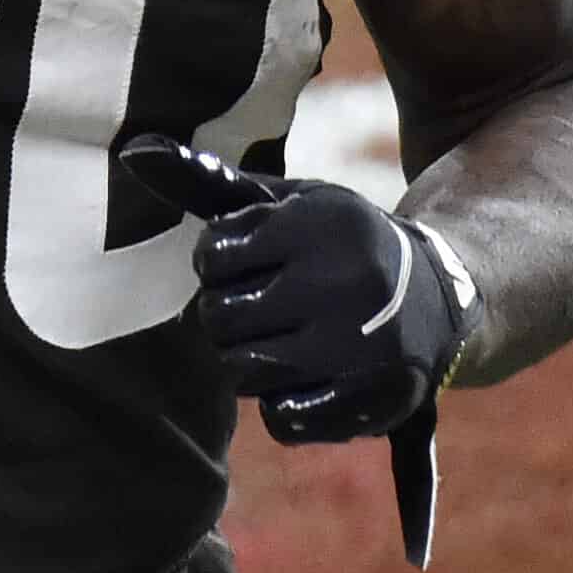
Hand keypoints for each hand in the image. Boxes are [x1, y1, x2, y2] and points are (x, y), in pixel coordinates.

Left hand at [116, 134, 479, 444]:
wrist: (439, 297)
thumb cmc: (337, 242)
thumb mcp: (287, 202)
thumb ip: (208, 182)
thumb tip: (133, 152)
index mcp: (319, 223)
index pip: (212, 256)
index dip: (218, 262)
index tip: (249, 260)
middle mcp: (342, 283)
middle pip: (219, 319)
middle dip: (226, 314)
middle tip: (261, 305)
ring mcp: (358, 348)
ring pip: (243, 373)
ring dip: (250, 360)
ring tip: (282, 339)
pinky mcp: (369, 401)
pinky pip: (281, 420)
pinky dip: (281, 403)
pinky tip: (305, 376)